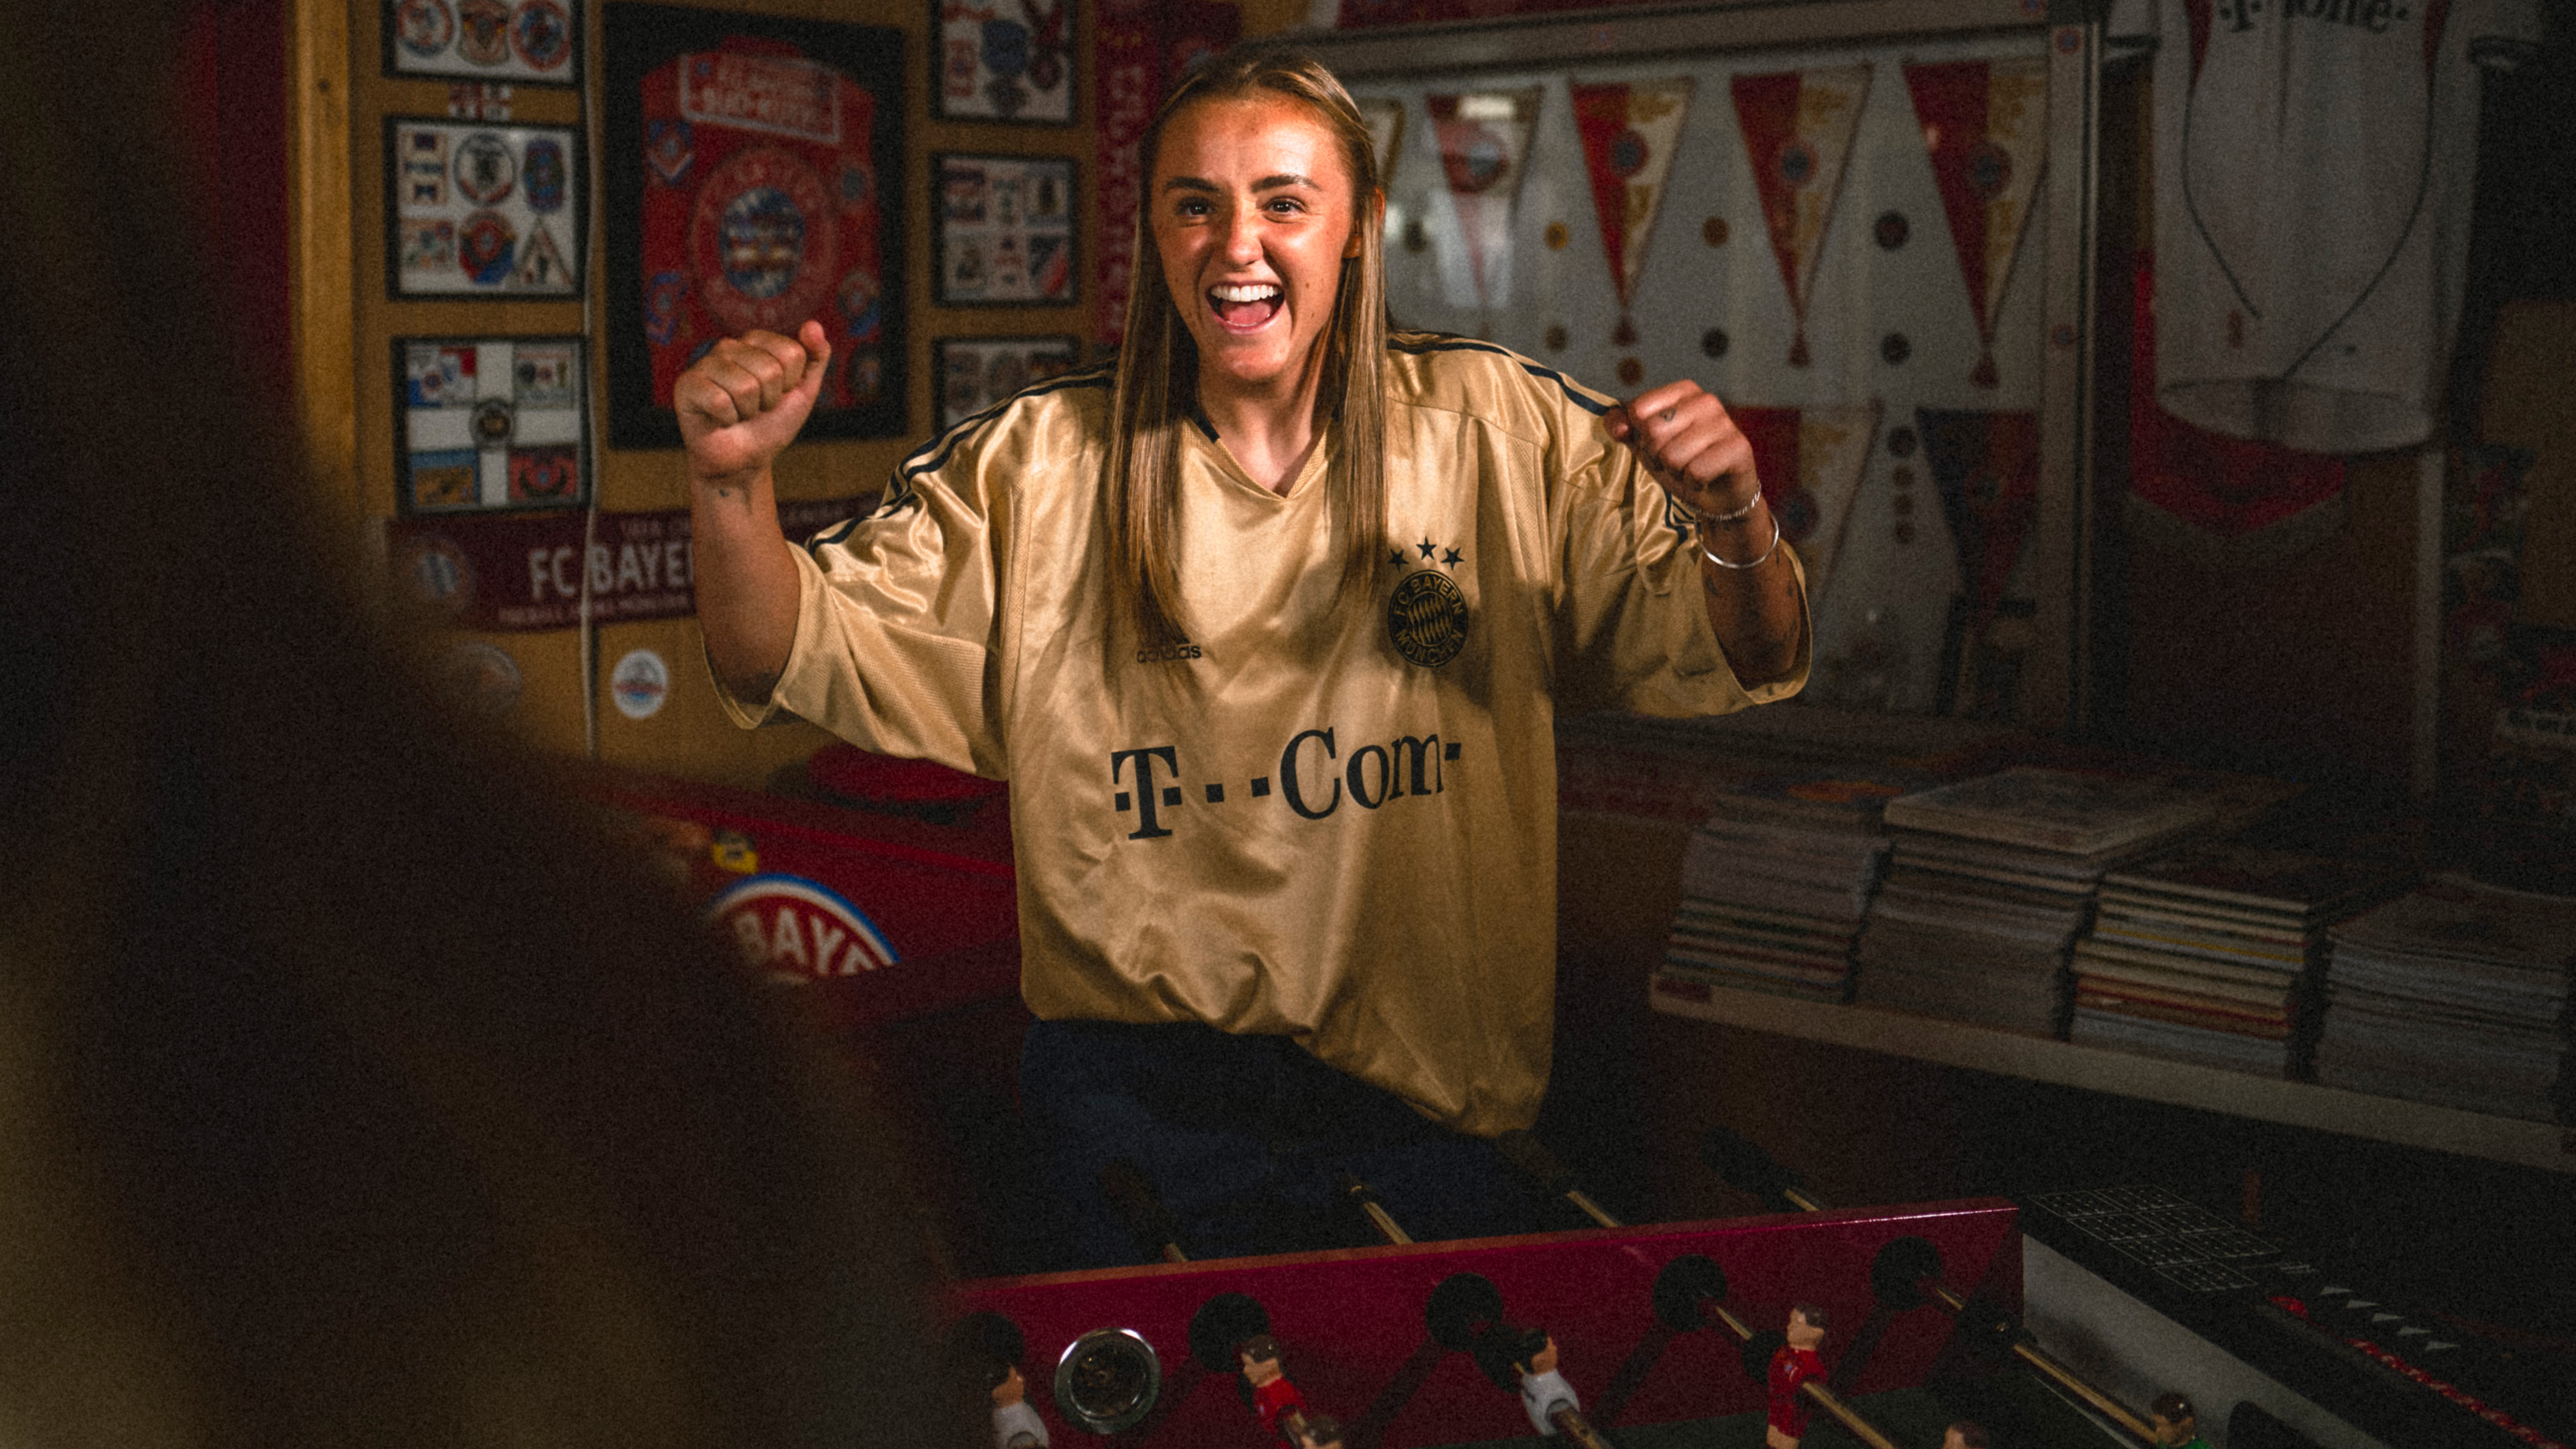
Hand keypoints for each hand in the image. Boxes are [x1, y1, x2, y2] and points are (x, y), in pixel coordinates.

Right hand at [677, 319, 831, 487]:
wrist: (744, 460)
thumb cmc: (771, 423)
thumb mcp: (803, 391)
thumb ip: (816, 357)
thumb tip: (813, 324)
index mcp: (756, 341)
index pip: (791, 353)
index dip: (790, 384)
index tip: (777, 395)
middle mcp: (729, 346)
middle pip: (770, 370)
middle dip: (770, 400)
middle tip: (756, 409)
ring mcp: (705, 364)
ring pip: (746, 387)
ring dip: (748, 412)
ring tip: (738, 414)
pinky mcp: (686, 385)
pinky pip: (720, 400)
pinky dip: (727, 420)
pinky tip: (720, 420)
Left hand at [1602, 379, 1759, 521]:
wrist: (1719, 495)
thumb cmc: (1681, 464)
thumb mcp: (1645, 445)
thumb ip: (1622, 427)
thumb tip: (1618, 426)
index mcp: (1683, 391)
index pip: (1638, 409)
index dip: (1641, 437)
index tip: (1660, 445)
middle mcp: (1706, 400)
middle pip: (1653, 431)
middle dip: (1658, 457)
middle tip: (1677, 461)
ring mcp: (1724, 422)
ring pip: (1672, 455)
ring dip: (1676, 473)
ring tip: (1691, 470)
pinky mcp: (1738, 447)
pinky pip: (1695, 472)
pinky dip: (1694, 483)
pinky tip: (1705, 479)